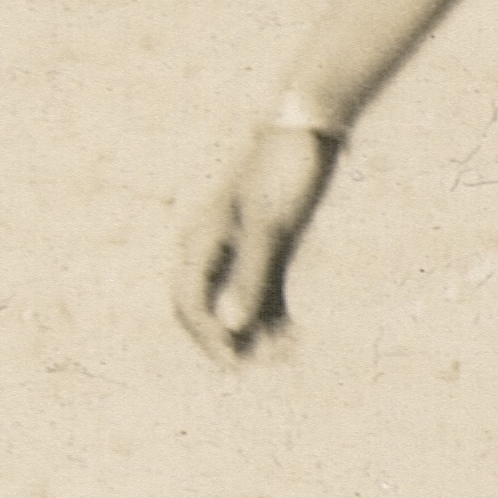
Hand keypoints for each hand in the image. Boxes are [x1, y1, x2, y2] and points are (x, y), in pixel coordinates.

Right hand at [173, 123, 337, 359]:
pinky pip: (265, 292)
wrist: (308, 129)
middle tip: (258, 368)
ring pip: (239, 305)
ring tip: (287, 356)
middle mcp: (214, 248)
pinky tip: (295, 337)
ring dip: (258, 333)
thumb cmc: (284, 168)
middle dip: (231, 341)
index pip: (189, 303)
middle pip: (209, 309)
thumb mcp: (269, 224)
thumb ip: (251, 276)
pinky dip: (276, 316)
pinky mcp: (269, 247)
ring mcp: (241, 248)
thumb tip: (233, 328)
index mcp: (201, 240)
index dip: (208, 339)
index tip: (235, 366)